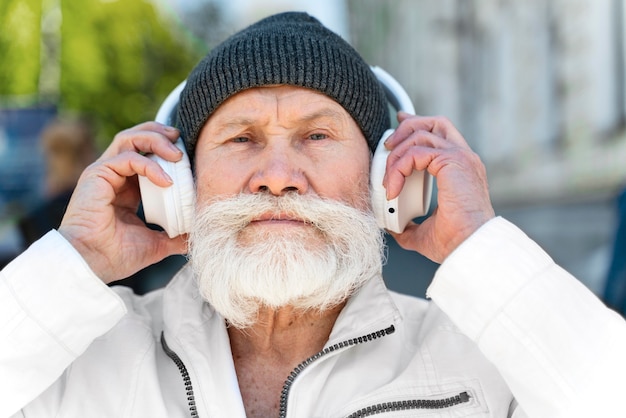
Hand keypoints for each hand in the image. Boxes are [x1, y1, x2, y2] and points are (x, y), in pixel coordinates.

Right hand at [58, 122, 187, 283]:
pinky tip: (166, 181)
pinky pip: (127, 158)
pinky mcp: (97, 174)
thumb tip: (197, 234)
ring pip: (129, 139)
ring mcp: (104, 173)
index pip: (146, 156)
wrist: (92, 264)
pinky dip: (149, 165)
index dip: (165, 151)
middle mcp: (113, 176)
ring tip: (176, 155)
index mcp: (126, 188)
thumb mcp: (156, 244)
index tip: (187, 157)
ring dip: (155, 140)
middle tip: (180, 140)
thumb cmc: (116, 255)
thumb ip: (175, 236)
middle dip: (159, 134)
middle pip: (136, 139)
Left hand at [382, 113, 494, 262]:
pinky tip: (392, 189)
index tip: (398, 128)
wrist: (468, 246)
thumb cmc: (454, 242)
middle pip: (433, 123)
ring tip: (387, 180)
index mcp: (460, 169)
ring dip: (397, 154)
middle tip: (387, 146)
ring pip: (420, 135)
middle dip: (405, 129)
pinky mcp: (452, 161)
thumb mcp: (424, 232)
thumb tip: (393, 228)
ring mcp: (460, 157)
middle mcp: (463, 158)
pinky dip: (398, 168)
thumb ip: (409, 226)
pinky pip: (416, 153)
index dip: (416, 126)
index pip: (439, 134)